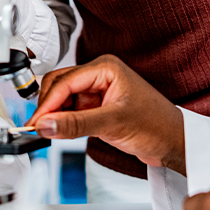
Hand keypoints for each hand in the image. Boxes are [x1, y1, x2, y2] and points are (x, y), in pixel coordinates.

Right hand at [27, 55, 185, 173]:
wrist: (175, 142)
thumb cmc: (156, 124)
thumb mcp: (113, 123)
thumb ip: (76, 124)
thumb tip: (46, 124)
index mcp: (105, 67)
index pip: (66, 81)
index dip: (48, 103)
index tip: (35, 123)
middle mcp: (99, 75)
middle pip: (60, 85)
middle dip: (47, 106)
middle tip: (37, 128)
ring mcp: (98, 91)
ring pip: (63, 99)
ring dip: (54, 115)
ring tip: (47, 133)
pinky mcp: (97, 107)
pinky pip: (71, 111)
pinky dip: (63, 121)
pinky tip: (59, 132)